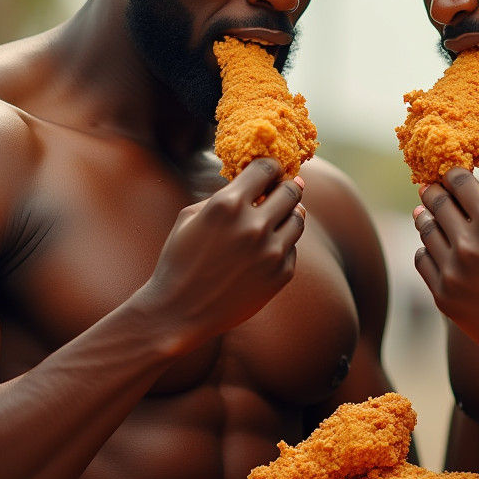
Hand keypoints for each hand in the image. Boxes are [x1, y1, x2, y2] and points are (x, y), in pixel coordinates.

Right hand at [139, 158, 305, 350]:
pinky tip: (264, 249)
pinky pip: (292, 247)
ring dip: (290, 213)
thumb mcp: (191, 216)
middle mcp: (254, 226)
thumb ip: (225, 196)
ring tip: (277, 216)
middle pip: (290, 190)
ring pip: (299, 218)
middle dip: (287, 186)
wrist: (180, 312)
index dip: (271, 166)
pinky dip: (283, 243)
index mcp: (228, 205)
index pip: (267, 168)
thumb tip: (257, 184)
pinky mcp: (281, 274)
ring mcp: (271, 252)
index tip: (272, 169)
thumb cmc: (180, 260)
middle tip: (284, 187)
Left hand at [413, 167, 478, 372]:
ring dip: (425, 219)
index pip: (460, 183)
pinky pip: (424, 261)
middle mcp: (470, 243)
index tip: (447, 173)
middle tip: (427, 188)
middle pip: (438, 204)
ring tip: (423, 214)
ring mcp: (453, 271)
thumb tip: (472, 210)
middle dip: (433, 192)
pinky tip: (430, 248)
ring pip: (427, 232)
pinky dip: (426, 251)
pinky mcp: (444, 295)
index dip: (451, 174)